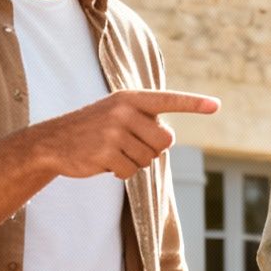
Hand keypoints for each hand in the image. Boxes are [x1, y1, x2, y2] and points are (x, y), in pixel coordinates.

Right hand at [34, 89, 219, 179]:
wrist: (54, 141)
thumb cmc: (94, 128)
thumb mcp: (118, 114)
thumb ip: (144, 121)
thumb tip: (168, 139)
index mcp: (131, 98)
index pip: (169, 100)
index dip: (194, 104)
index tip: (217, 105)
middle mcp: (125, 111)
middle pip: (165, 141)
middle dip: (153, 149)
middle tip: (132, 146)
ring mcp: (114, 132)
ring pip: (149, 159)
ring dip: (135, 162)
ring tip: (113, 152)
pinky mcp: (106, 153)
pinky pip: (131, 171)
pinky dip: (122, 172)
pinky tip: (105, 162)